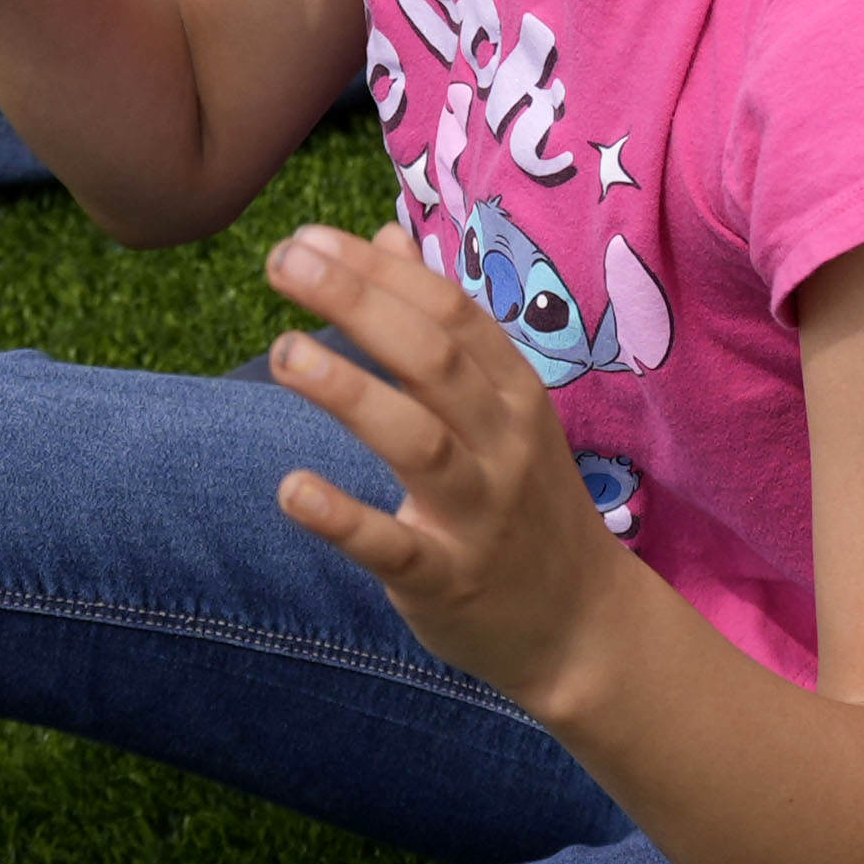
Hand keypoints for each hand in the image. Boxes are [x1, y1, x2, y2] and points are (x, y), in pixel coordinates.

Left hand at [263, 221, 630, 709]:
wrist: (581, 624)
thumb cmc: (523, 501)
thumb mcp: (501, 406)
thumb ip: (444, 324)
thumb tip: (385, 238)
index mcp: (515, 392)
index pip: (450, 311)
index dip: (378, 271)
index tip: (307, 239)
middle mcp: (505, 442)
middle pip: (434, 358)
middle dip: (358, 303)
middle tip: (282, 263)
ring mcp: (481, 513)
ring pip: (420, 442)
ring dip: (351, 393)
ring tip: (283, 354)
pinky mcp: (450, 580)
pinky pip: (395, 547)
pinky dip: (345, 519)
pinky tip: (292, 490)